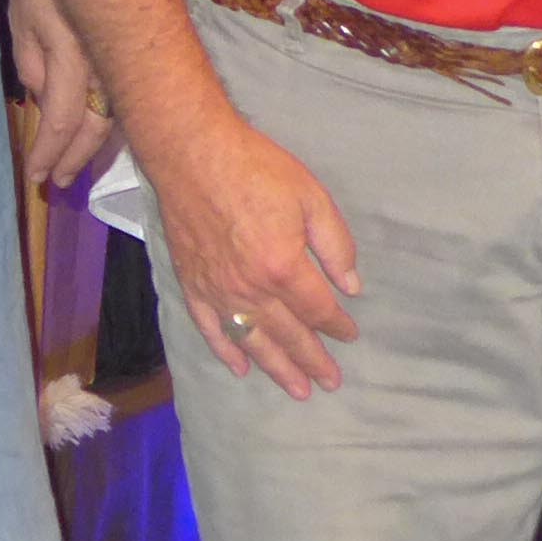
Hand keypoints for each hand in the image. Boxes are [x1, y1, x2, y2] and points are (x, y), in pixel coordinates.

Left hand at [6, 0, 113, 185]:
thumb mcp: (22, 14)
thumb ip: (32, 62)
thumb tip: (43, 99)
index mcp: (73, 57)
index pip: (63, 120)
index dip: (49, 151)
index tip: (37, 175)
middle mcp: (107, 65)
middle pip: (96, 126)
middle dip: (75, 158)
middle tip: (59, 182)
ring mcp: (124, 58)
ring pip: (115, 114)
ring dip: (94, 144)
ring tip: (76, 166)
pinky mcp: (132, 51)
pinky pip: (122, 94)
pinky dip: (109, 118)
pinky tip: (98, 130)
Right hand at [143, 112, 360, 397]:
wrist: (191, 150)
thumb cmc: (255, 167)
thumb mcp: (310, 196)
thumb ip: (334, 244)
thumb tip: (350, 286)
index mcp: (283, 267)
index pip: (317, 309)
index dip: (337, 325)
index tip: (350, 334)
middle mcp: (250, 289)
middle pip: (288, 334)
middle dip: (312, 359)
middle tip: (330, 381)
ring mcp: (218, 290)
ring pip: (252, 341)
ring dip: (277, 368)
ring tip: (297, 389)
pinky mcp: (192, 283)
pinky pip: (210, 328)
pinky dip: (225, 351)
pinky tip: (240, 368)